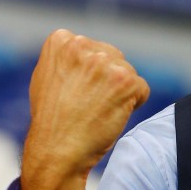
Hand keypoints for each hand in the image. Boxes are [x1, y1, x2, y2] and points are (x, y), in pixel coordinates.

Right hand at [20, 29, 149, 189]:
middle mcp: (82, 45)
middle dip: (109, 81)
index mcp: (62, 40)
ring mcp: (104, 62)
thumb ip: (69, 59)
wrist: (57, 150)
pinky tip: (112, 115)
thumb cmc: (53, 120)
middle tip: (90, 105)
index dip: (92, 74)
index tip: (78, 92)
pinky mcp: (125, 81)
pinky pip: (142, 89)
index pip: (94, 49)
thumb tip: (91, 52)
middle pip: (114, 58)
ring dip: (121, 93)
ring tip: (98, 111)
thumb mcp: (48, 76)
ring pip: (129, 73)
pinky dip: (134, 104)